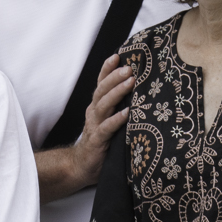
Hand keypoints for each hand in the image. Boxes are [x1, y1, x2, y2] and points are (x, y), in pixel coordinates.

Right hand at [35, 54, 136, 200]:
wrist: (82, 166)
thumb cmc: (101, 143)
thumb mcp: (109, 121)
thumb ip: (118, 108)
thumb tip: (140, 92)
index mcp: (97, 107)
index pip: (101, 83)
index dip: (108, 69)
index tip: (118, 55)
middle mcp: (94, 113)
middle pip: (102, 90)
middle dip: (115, 77)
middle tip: (129, 67)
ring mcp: (94, 126)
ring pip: (104, 105)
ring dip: (117, 92)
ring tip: (130, 82)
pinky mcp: (97, 141)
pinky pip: (107, 128)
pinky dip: (116, 119)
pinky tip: (127, 113)